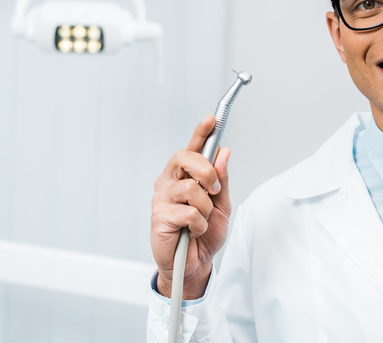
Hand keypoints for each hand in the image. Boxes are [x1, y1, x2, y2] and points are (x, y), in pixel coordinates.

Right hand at [151, 114, 231, 298]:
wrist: (195, 265)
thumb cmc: (205, 234)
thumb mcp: (222, 205)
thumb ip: (221, 179)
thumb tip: (224, 152)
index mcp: (185, 176)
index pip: (192, 148)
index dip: (201, 132)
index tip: (212, 118)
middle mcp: (170, 182)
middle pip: (186, 158)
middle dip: (207, 171)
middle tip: (213, 190)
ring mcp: (162, 198)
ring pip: (192, 188)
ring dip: (205, 208)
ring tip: (201, 220)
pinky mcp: (158, 217)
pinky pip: (189, 212)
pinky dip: (199, 224)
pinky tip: (193, 232)